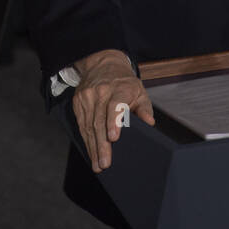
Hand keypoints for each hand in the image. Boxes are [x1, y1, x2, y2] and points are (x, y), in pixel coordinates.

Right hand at [70, 49, 155, 172]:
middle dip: (102, 144)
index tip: (113, 138)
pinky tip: (91, 152)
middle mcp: (101, 92)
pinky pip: (81, 124)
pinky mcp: (78, 102)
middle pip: (99, 120)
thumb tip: (149, 122)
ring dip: (93, 147)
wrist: (103, 64)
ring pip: (88, 125)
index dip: (113, 122)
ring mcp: (87, 97)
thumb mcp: (139, 90)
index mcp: (119, 88)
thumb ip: (145, 107)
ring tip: (98, 164)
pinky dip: (86, 140)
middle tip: (105, 163)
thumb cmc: (125, 82)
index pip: (115, 105)